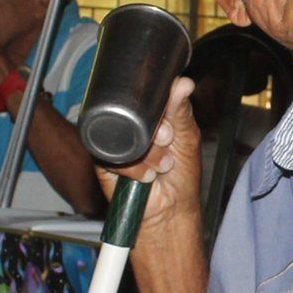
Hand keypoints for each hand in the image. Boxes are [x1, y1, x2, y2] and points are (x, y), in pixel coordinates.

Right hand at [95, 76, 203, 244]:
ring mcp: (117, 142)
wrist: (169, 209)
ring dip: (148, 153)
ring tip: (163, 165)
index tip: (170, 124)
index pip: (146, 96)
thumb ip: (181, 111)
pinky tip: (147, 177)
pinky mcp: (104, 161)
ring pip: (125, 134)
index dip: (158, 105)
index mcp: (151, 115)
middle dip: (156, 132)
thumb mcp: (187, 138)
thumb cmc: (181, 175)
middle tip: (168, 143)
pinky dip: (134, 168)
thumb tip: (183, 83)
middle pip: (134, 112)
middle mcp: (132, 125)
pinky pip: (114, 157)